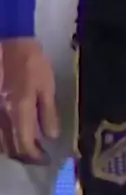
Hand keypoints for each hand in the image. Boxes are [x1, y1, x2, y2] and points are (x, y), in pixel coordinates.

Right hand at [0, 38, 58, 163]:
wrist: (7, 36)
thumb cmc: (30, 60)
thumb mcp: (46, 85)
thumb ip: (48, 113)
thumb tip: (50, 137)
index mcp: (18, 111)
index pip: (24, 146)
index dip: (35, 157)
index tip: (45, 158)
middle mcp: (1, 115)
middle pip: (8, 148)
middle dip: (23, 156)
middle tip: (35, 153)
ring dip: (10, 148)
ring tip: (24, 144)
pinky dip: (2, 136)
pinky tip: (10, 131)